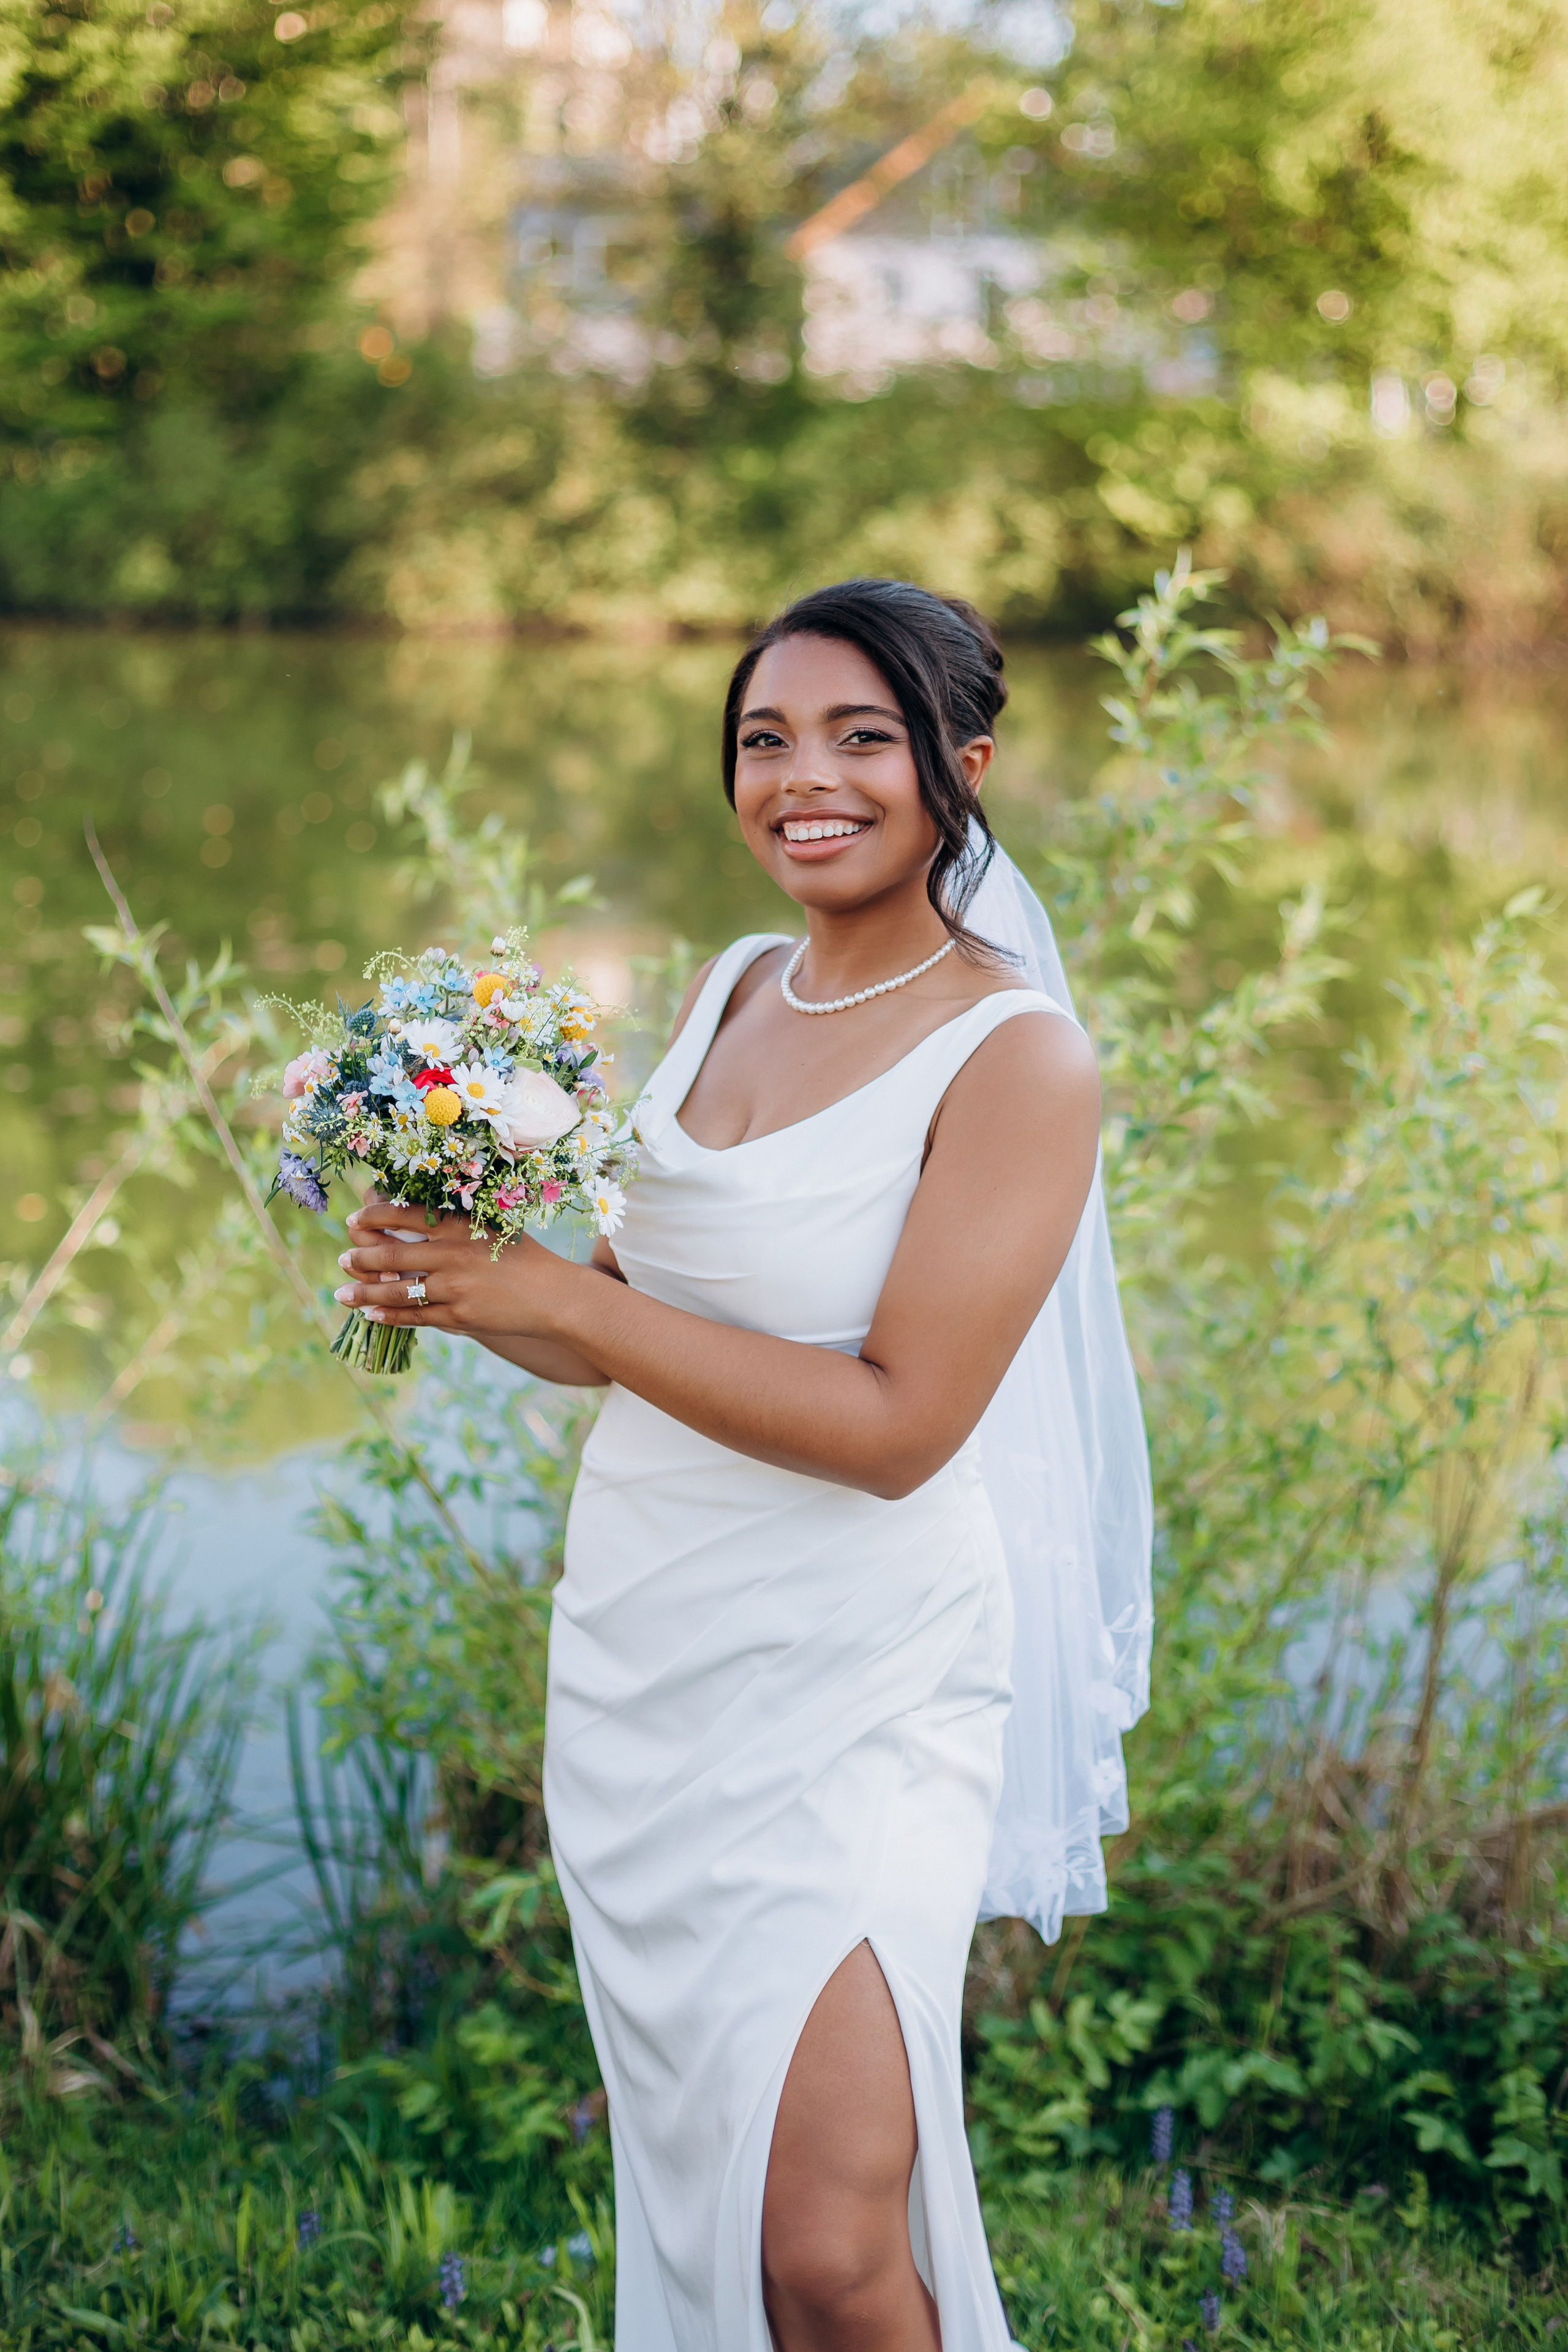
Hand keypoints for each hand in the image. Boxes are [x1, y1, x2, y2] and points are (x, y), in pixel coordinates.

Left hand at [335, 1198, 570, 1339]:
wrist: (554, 1295)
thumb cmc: (522, 1256)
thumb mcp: (489, 1228)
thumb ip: (452, 1227)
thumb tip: (407, 1222)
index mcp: (459, 1225)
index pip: (401, 1214)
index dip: (371, 1217)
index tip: (353, 1221)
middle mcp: (452, 1254)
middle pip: (389, 1255)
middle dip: (359, 1258)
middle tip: (342, 1260)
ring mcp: (454, 1288)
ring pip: (395, 1291)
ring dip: (363, 1293)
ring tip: (342, 1295)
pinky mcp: (459, 1317)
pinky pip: (414, 1317)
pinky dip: (388, 1316)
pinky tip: (371, 1314)